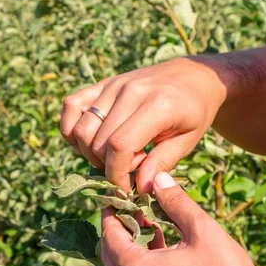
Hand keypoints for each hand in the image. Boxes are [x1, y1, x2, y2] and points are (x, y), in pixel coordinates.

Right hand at [61, 57, 225, 192]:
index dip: (116, 175)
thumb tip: (140, 188)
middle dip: (107, 167)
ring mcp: (113, 85)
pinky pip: (72, 105)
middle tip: (129, 168)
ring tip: (114, 156)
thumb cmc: (194, 112)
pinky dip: (71, 129)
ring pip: (81, 128)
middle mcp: (131, 91)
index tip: (125, 189)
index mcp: (157, 105)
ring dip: (89, 152)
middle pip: (98, 141)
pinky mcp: (103, 83)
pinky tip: (90, 142)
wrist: (193, 76)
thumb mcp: (187, 141)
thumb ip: (162, 163)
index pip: (119, 146)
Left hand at [101, 171, 265, 265]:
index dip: (111, 211)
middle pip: (109, 254)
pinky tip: (160, 242)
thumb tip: (158, 178)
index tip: (116, 193)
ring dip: (129, 244)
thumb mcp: (202, 230)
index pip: (109, 235)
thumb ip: (175, 202)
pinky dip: (139, 261)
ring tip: (146, 218)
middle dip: (117, 227)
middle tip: (130, 204)